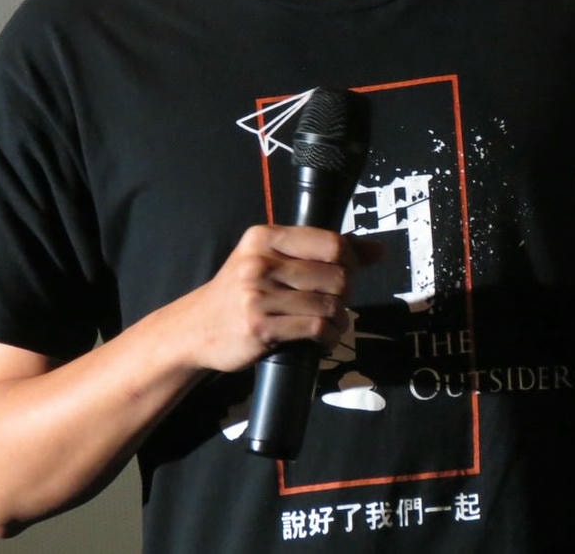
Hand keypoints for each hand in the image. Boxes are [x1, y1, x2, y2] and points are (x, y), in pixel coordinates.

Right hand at [181, 225, 379, 374]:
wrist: (196, 328)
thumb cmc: (241, 291)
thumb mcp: (272, 259)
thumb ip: (322, 250)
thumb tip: (378, 250)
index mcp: (265, 237)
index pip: (330, 242)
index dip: (352, 259)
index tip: (351, 271)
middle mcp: (261, 262)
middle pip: (336, 275)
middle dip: (345, 293)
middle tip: (337, 301)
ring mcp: (259, 295)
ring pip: (329, 304)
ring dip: (340, 319)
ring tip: (333, 323)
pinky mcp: (261, 326)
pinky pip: (315, 329)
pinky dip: (329, 337)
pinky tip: (324, 338)